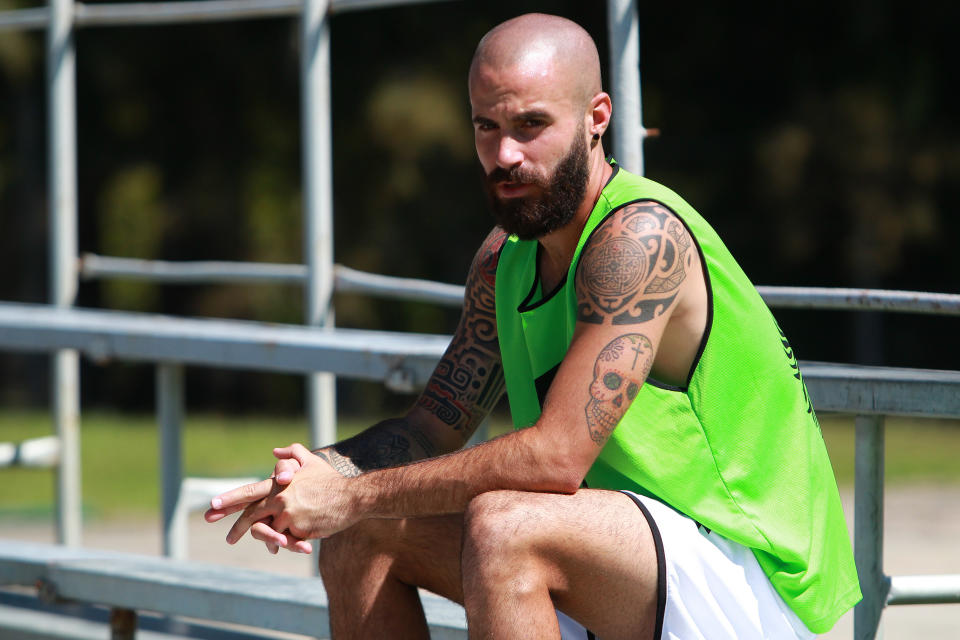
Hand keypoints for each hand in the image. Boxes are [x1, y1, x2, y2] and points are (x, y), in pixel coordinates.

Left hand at [208, 443, 360, 547]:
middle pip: (252, 517)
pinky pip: (288, 540)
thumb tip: (275, 452)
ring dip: (275, 536)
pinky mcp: (300, 532)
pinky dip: (290, 541)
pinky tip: (301, 540)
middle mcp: (281, 501)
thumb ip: (292, 453)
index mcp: (279, 486)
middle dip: (237, 528)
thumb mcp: (311, 461)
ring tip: (279, 541)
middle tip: (228, 538)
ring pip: (272, 531)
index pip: (249, 493)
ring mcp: (290, 517)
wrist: (353, 497)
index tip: (212, 506)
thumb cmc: (331, 480)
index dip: (230, 500)